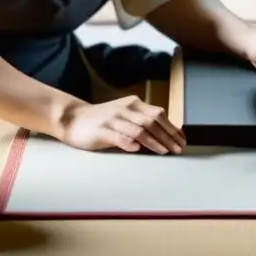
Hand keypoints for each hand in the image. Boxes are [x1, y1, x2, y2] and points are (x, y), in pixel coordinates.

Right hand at [57, 95, 185, 154]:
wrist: (73, 118)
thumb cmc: (102, 120)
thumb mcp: (125, 116)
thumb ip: (142, 121)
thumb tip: (166, 134)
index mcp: (133, 104)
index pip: (158, 114)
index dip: (172, 127)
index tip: (182, 140)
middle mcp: (125, 109)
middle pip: (152, 121)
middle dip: (168, 136)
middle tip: (178, 149)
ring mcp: (114, 119)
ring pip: (139, 129)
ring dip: (155, 141)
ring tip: (165, 151)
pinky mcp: (102, 131)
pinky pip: (119, 137)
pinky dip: (130, 143)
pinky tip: (138, 150)